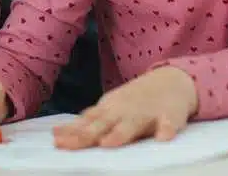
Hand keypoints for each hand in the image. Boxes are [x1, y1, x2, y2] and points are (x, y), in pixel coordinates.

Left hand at [53, 66, 198, 148]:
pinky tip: (163, 138)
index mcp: (108, 110)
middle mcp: (123, 112)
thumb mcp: (109, 107)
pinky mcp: (170, 116)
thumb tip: (59, 132)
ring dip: (120, 134)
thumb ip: (89, 121)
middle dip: (86, 135)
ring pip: (132, 125)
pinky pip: (169, 124)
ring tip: (109, 143)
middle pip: (103, 125)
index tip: (57, 141)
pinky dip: (166, 130)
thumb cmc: (134, 101)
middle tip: (69, 145)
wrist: (170, 81)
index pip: (87, 124)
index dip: (72, 133)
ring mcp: (146, 113)